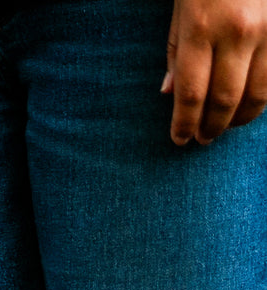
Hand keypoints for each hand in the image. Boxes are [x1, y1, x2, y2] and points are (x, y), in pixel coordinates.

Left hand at [164, 0, 266, 142]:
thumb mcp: (182, 10)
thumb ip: (177, 52)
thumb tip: (169, 93)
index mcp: (202, 28)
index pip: (191, 93)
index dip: (184, 123)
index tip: (179, 140)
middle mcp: (238, 32)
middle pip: (225, 99)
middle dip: (212, 126)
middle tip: (203, 139)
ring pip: (258, 93)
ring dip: (240, 117)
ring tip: (226, 126)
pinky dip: (263, 96)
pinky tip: (250, 104)